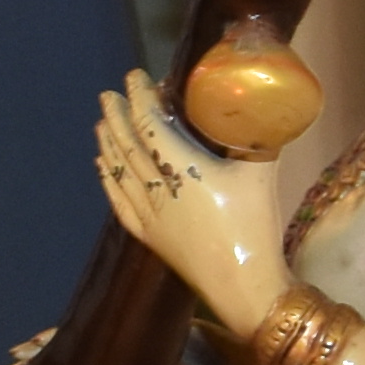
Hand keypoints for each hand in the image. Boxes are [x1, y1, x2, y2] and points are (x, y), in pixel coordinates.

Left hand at [93, 72, 285, 326]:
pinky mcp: (149, 237)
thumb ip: (257, 137)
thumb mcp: (261, 173)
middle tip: (108, 94)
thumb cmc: (255, 227)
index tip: (135, 78)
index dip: (140, 100)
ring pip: (119, 172)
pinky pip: (118, 202)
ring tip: (101, 122)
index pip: (150, 126)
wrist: (244, 285)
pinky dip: (107, 179)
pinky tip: (101, 166)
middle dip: (117, 117)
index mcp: (183, 170)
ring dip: (109, 144)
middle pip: (129, 146)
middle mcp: (157, 190)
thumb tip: (263, 104)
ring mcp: (149, 216)